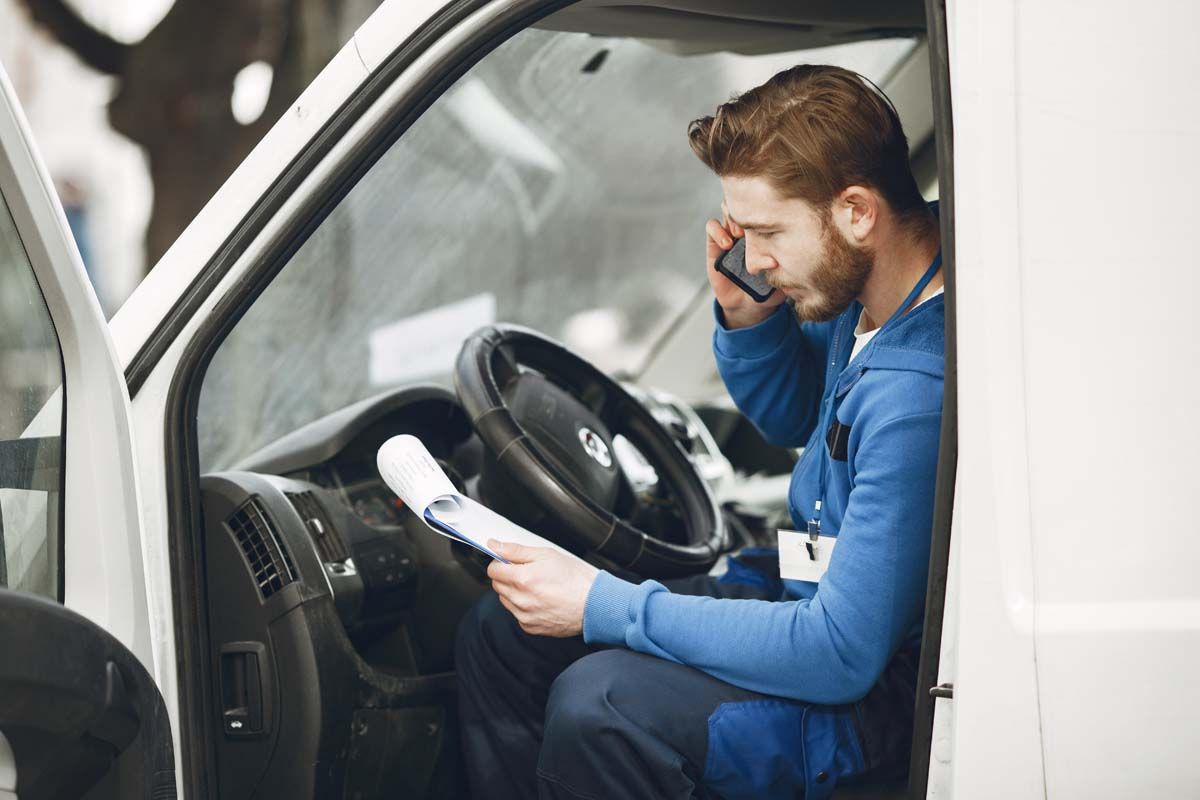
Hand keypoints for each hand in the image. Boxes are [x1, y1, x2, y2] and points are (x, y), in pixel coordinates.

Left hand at [486, 540, 599, 637]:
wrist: (595, 604)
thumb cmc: (576, 578)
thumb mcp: (547, 555)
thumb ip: (516, 550)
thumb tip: (495, 546)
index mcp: (523, 579)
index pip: (493, 570)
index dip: (501, 563)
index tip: (510, 562)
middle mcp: (521, 600)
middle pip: (497, 585)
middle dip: (508, 576)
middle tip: (528, 572)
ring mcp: (525, 616)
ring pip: (506, 600)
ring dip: (514, 592)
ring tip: (537, 586)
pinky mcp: (530, 627)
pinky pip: (517, 614)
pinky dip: (524, 606)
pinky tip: (541, 600)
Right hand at [705, 200, 784, 328]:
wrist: (749, 305)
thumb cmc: (769, 287)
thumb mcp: (780, 277)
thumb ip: (781, 268)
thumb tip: (775, 261)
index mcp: (765, 231)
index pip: (765, 206)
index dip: (767, 205)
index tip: (773, 217)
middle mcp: (748, 229)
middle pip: (745, 201)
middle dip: (749, 208)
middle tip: (753, 224)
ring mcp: (730, 234)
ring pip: (727, 209)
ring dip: (733, 217)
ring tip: (740, 234)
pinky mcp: (714, 244)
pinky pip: (712, 227)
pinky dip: (718, 231)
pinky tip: (727, 244)